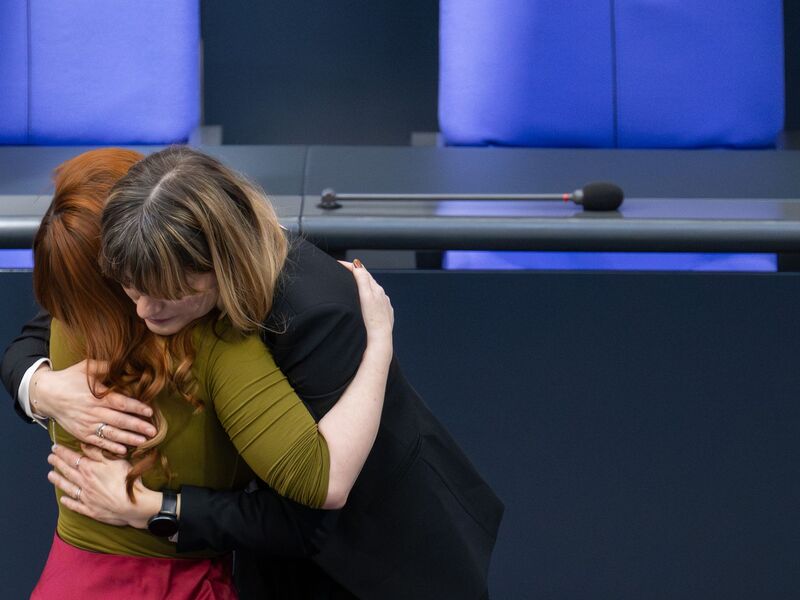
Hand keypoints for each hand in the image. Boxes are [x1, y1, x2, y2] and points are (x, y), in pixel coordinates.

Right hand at [31, 360, 155, 453]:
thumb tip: (126, 362)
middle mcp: (93, 412)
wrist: (47, 395)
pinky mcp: (81, 434)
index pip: (120, 403)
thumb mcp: (86, 367)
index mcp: (96, 396)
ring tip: (143, 441)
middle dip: (137, 426)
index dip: (136, 407)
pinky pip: (98, 442)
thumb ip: (106, 366)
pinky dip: (110, 447)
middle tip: (153, 431)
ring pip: (111, 433)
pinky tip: (123, 450)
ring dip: (128, 438)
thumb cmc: (69, 379)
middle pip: (119, 420)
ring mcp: (87, 425)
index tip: (150, 411)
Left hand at [47, 444, 160, 528]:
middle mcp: (85, 483)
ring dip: (59, 481)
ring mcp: (87, 498)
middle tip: (50, 458)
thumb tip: (84, 445)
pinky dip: (69, 502)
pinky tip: (63, 499)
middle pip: (68, 472)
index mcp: (90, 470)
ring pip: (69, 487)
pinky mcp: (91, 510)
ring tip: (50, 475)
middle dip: (58, 464)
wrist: (132, 505)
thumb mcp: (115, 460)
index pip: (73, 458)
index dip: (63, 453)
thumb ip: (98, 452)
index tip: (55, 447)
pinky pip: (76, 505)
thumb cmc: (126, 480)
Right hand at [339, 259, 393, 345]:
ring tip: (352, 284)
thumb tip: (357, 264)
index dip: (350, 266)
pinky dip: (369, 296)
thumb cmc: (372, 319)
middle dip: (356, 273)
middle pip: (368, 279)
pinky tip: (366, 301)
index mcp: (376, 288)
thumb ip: (362, 279)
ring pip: (372, 290)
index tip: (338, 263)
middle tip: (343, 270)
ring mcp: (384, 304)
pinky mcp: (385, 313)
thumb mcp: (365, 296)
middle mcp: (382, 294)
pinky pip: (377, 301)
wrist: (380, 338)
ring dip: (363, 285)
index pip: (362, 271)